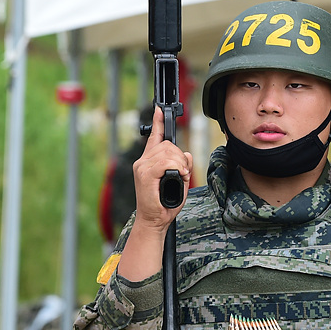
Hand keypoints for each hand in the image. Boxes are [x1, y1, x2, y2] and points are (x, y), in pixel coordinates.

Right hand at [131, 106, 193, 231]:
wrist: (153, 220)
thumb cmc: (164, 203)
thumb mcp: (180, 181)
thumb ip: (183, 166)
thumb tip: (188, 155)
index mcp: (148, 161)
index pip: (154, 137)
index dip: (158, 122)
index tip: (159, 109)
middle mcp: (143, 161)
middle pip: (168, 144)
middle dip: (181, 157)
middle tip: (184, 172)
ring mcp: (142, 167)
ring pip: (169, 152)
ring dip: (181, 164)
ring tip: (181, 177)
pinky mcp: (145, 174)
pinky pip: (165, 162)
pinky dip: (176, 168)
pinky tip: (180, 176)